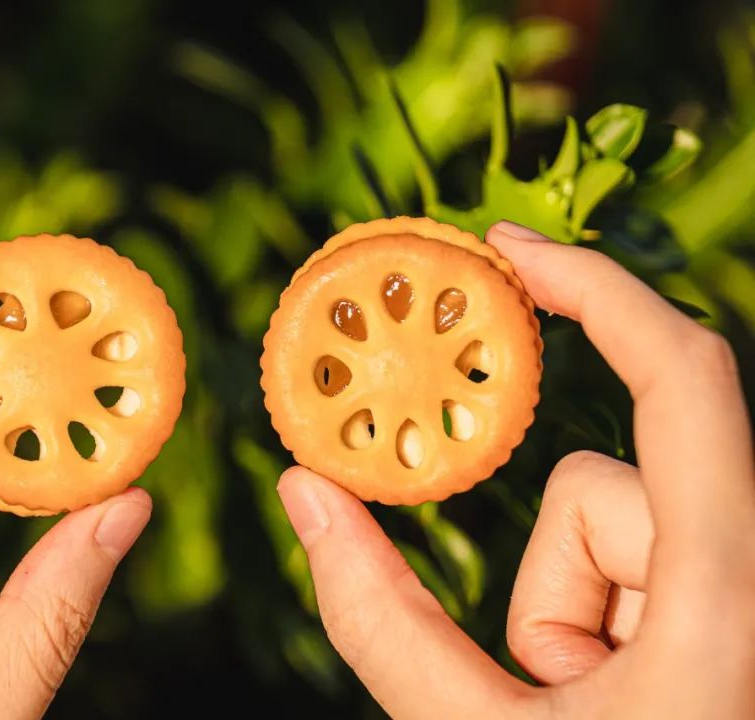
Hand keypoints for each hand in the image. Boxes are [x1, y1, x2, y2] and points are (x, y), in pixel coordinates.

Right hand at [277, 221, 754, 717]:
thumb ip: (378, 617)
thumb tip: (300, 491)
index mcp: (730, 598)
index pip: (683, 379)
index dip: (596, 289)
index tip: (504, 249)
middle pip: (606, 483)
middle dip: (550, 572)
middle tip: (545, 689)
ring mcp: (743, 587)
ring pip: (618, 530)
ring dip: (573, 608)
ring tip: (582, 712)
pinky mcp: (728, 603)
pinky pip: (638, 565)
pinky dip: (602, 616)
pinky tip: (616, 701)